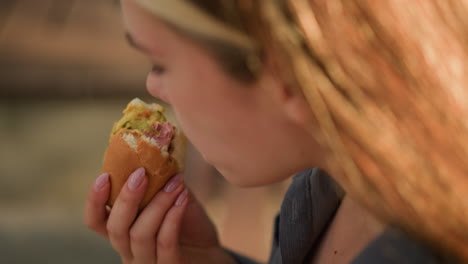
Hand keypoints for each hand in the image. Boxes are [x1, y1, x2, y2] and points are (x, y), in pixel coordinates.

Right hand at [84, 167, 235, 263]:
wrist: (211, 253)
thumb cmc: (188, 224)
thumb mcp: (172, 199)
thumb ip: (160, 182)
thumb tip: (157, 151)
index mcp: (123, 231)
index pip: (95, 221)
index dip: (94, 200)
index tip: (104, 176)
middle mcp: (128, 250)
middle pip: (116, 227)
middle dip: (127, 198)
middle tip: (142, 174)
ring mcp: (147, 262)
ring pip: (140, 234)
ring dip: (158, 204)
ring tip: (176, 182)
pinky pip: (165, 244)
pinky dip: (173, 218)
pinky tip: (183, 198)